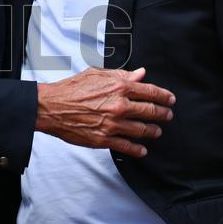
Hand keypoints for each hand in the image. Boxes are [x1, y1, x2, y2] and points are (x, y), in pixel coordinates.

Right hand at [36, 66, 174, 157]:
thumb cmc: (72, 88)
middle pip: (150, 112)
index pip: (150, 92)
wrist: (51, 107)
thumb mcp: (97, 74)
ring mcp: (113, 124)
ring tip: (157, 131)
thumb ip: (121, 74)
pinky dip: (138, 149)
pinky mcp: (104, 139)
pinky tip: (143, 149)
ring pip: (142, 130)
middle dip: (163, 114)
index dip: (164, 96)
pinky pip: (127, 146)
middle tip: (168, 115)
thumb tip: (140, 74)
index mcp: (119, 87)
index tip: (170, 99)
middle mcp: (119, 106)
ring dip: (153, 131)